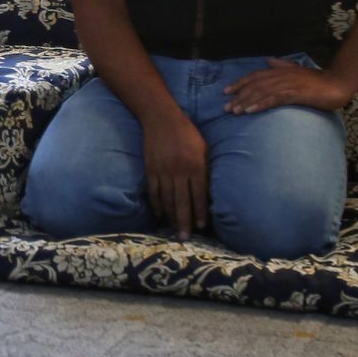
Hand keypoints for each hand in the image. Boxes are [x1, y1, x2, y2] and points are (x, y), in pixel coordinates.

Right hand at [142, 115, 207, 240]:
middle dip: (184, 221)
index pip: (199, 195)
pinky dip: (156, 204)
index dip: (200, 212)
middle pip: (182, 201)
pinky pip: (153, 191)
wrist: (161, 119)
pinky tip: (160, 214)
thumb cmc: (187, 133)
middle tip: (185, 238)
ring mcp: (163, 171)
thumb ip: (205, 170)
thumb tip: (207, 192)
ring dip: (170, 217)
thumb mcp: (203, 149)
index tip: (202, 226)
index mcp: (196, 165)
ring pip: (166, 199)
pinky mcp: (150, 169)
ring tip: (173, 230)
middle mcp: (179, 170)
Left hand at [223, 59, 354, 113]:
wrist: (338, 83)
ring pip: (261, 92)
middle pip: (254, 85)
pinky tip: (251, 111)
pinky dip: (261, 104)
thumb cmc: (317, 80)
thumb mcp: (297, 70)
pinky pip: (274, 99)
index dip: (239, 83)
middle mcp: (281, 75)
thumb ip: (282, 65)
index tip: (226, 92)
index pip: (254, 76)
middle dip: (238, 96)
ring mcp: (288, 84)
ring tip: (234, 112)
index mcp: (280, 70)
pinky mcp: (296, 94)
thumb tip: (269, 59)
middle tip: (226, 108)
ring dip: (246, 102)